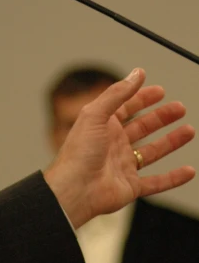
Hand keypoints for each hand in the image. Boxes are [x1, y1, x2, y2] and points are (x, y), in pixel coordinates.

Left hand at [43, 68, 194, 228]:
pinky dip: (174, 178)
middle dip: (161, 117)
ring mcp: (123, 166)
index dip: (142, 98)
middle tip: (180, 108)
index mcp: (103, 126)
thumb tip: (137, 73)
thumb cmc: (79, 151)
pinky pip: (157, 182)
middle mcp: (114, 144)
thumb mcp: (96, 114)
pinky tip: (189, 171)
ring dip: (171, 142)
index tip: (160, 91)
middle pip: (142, 127)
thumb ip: (117, 93)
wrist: (75, 189)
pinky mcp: (131, 186)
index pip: (126, 107)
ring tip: (189, 130)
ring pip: (153, 152)